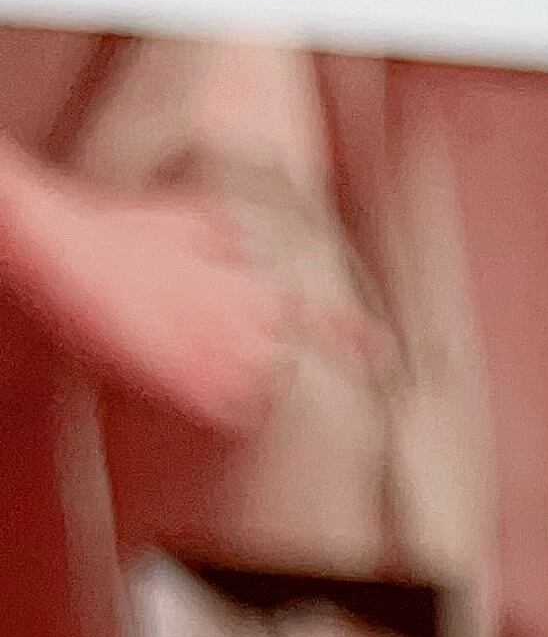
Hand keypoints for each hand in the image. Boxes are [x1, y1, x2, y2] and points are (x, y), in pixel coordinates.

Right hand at [0, 145, 374, 431]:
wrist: (71, 256)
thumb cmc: (117, 235)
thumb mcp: (183, 217)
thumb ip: (226, 234)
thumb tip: (245, 241)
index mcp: (260, 289)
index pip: (321, 323)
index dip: (356, 342)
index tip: (386, 359)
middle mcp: (261, 328)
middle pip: (277, 368)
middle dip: (246, 360)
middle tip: (192, 337)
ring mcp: (237, 364)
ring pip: (255, 396)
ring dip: (225, 383)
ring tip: (177, 349)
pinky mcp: (207, 395)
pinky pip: (227, 419)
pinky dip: (205, 406)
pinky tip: (175, 376)